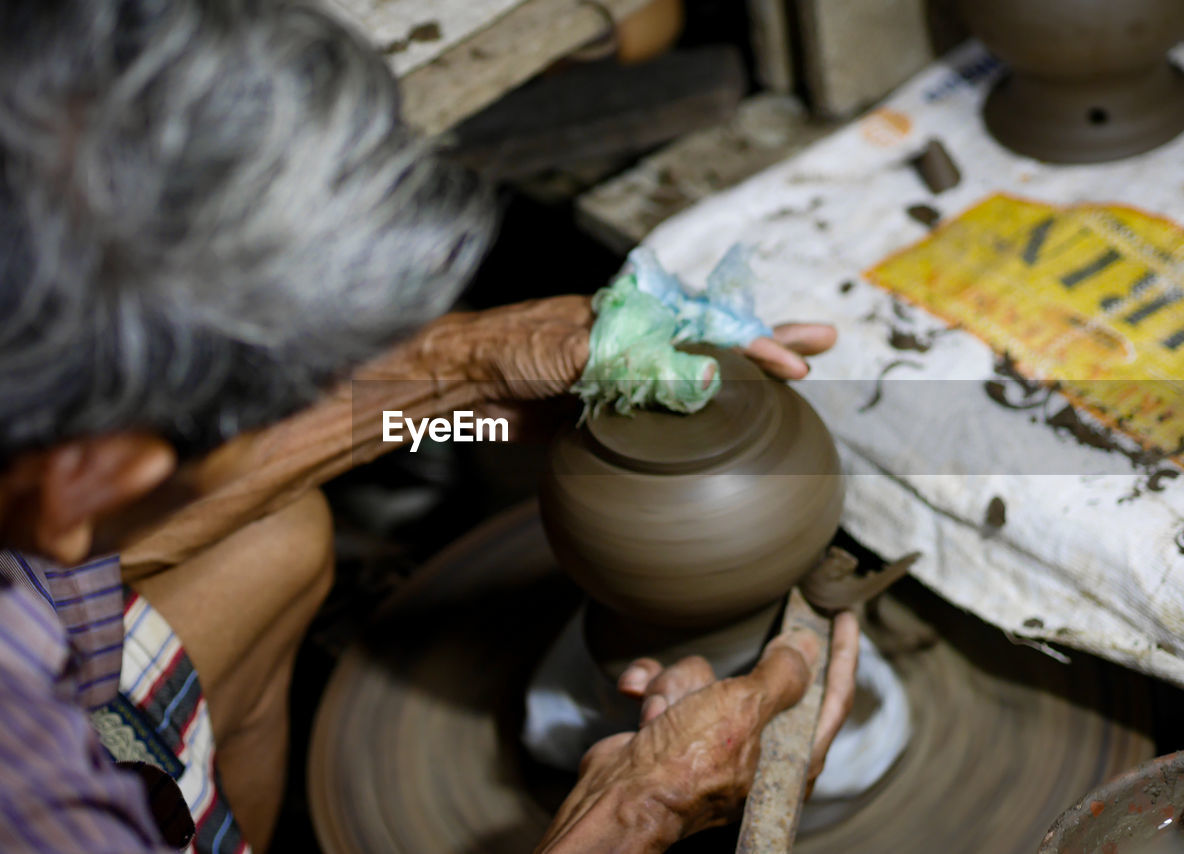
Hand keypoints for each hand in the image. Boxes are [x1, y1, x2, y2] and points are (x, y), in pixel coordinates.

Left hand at [412, 296, 835, 438]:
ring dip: (739, 383)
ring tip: (789, 383)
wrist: (463, 381)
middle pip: (714, 343)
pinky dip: (695, 419)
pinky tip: (718, 429)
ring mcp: (625, 374)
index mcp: (635, 315)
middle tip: (820, 347)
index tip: (796, 360)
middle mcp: (637, 341)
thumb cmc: (511, 349)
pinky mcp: (608, 409)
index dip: (756, 342)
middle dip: (767, 345)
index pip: (709, 326)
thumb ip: (638, 363)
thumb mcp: (576, 352)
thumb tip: (704, 378)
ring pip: (693, 378)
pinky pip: (661, 414)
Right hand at [535, 612, 859, 853]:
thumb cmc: (686, 767)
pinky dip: (654, 692)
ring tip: (664, 714)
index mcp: (792, 757)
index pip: (832, 697)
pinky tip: (640, 701)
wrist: (620, 796)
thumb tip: (807, 646)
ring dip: (679, 687)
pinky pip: (671, 690)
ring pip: (706, 680)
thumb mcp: (744, 708)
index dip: (842, 654)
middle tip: (713, 687)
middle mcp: (757, 752)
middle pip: (756, 683)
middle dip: (722, 678)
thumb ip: (781, 674)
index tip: (844, 617)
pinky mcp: (675, 735)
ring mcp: (713, 743)